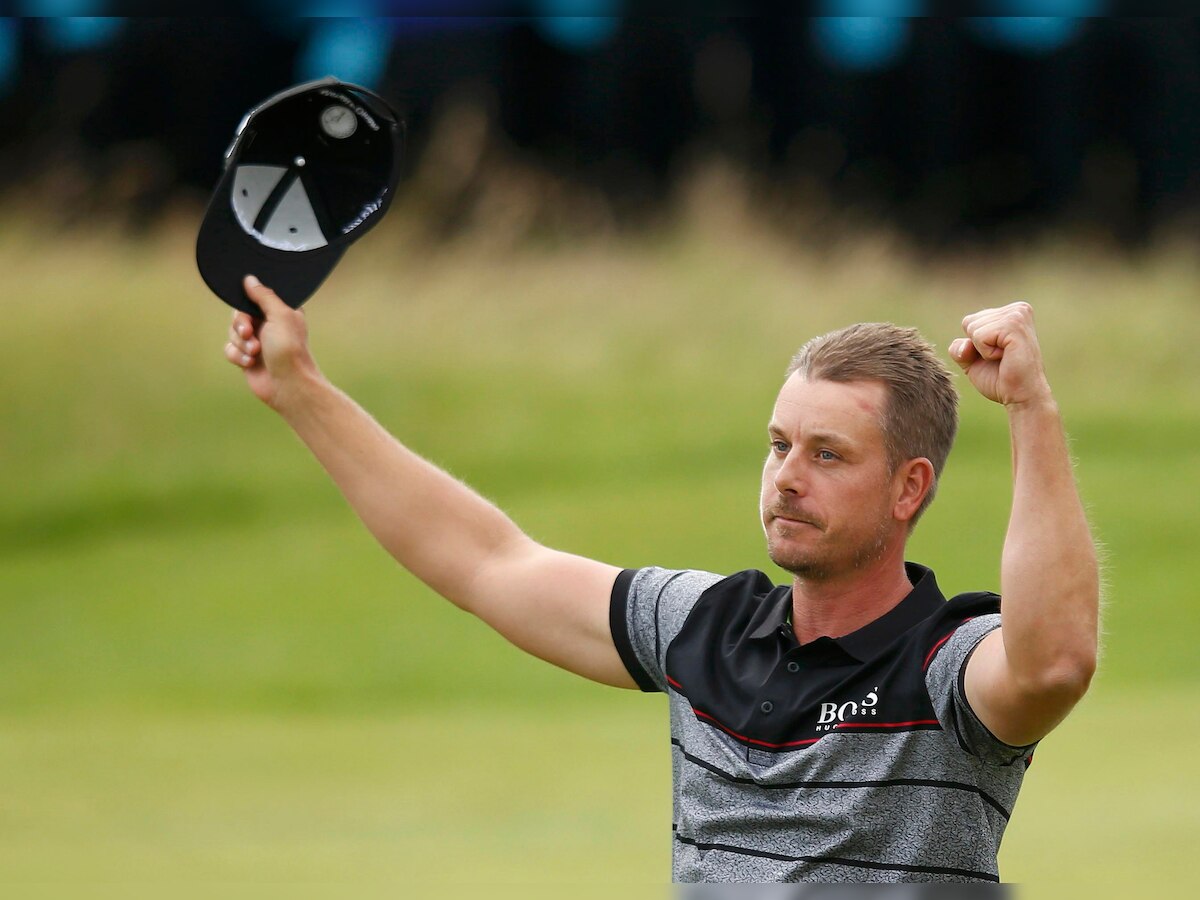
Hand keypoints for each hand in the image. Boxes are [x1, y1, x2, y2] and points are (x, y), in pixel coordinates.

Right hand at [223, 275, 320, 408]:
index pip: (254, 297)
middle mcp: (268, 324)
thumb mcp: (280, 315)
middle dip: (241, 325)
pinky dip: (238, 356)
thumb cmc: (290, 350)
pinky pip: (230, 349)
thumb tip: (249, 279)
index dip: (247, 304)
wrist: (288, 385)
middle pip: (238, 314)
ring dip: (241, 343)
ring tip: (256, 353)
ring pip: (232, 332)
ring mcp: (257, 341)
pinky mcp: (247, 357)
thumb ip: (264, 296)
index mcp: (280, 311)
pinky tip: (250, 363)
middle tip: (250, 334)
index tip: (251, 312)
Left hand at [949, 302, 1052, 407]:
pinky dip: (986, 353)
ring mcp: (1017, 315)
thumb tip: (965, 344)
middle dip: (977, 347)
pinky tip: (1005, 357)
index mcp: (1010, 312)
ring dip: (983, 351)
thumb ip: (960, 347)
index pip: (970, 321)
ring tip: (1004, 358)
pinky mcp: (1014, 325)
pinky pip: (979, 336)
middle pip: (969, 323)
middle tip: (1001, 358)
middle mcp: (1017, 309)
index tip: (998, 355)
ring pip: (973, 329)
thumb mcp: (972, 360)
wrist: (1020, 396)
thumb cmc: (1000, 379)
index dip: (975, 345)